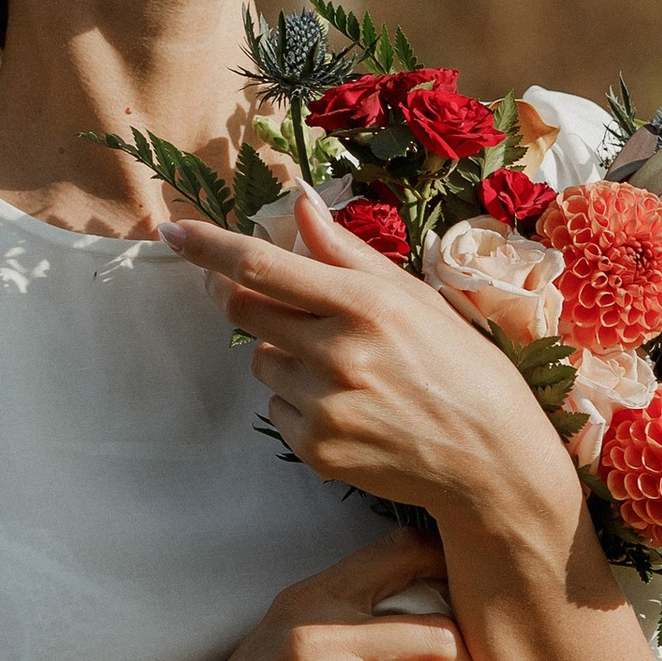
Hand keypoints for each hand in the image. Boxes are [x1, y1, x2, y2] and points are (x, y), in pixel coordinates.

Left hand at [164, 192, 582, 545]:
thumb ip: (347, 252)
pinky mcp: (315, 449)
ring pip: (260, 361)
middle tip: (272, 298)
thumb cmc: (459, 365)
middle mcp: (338, 353)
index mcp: (364, 304)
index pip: (262, 266)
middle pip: (243, 311)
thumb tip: (300, 202)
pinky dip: (299, 401)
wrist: (489, 458)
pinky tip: (350, 407)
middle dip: (242, 295)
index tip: (172, 231)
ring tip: (346, 369)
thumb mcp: (413, 296)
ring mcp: (323, 406)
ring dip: (283, 354)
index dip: (209, 246)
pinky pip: (275, 409)